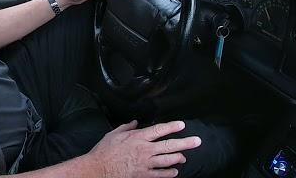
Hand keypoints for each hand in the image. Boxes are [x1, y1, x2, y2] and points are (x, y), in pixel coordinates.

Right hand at [86, 120, 200, 177]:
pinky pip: (160, 174)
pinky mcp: (144, 175)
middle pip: (169, 145)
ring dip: (178, 157)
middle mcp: (145, 150)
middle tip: (196, 141)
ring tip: (185, 156)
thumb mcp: (114, 134)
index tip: (182, 125)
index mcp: (138, 137)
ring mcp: (145, 163)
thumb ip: (126, 127)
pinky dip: (169, 173)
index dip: (172, 126)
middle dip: (185, 142)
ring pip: (168, 160)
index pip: (159, 130)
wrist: (99, 169)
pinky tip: (175, 171)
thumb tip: (134, 122)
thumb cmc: (105, 151)